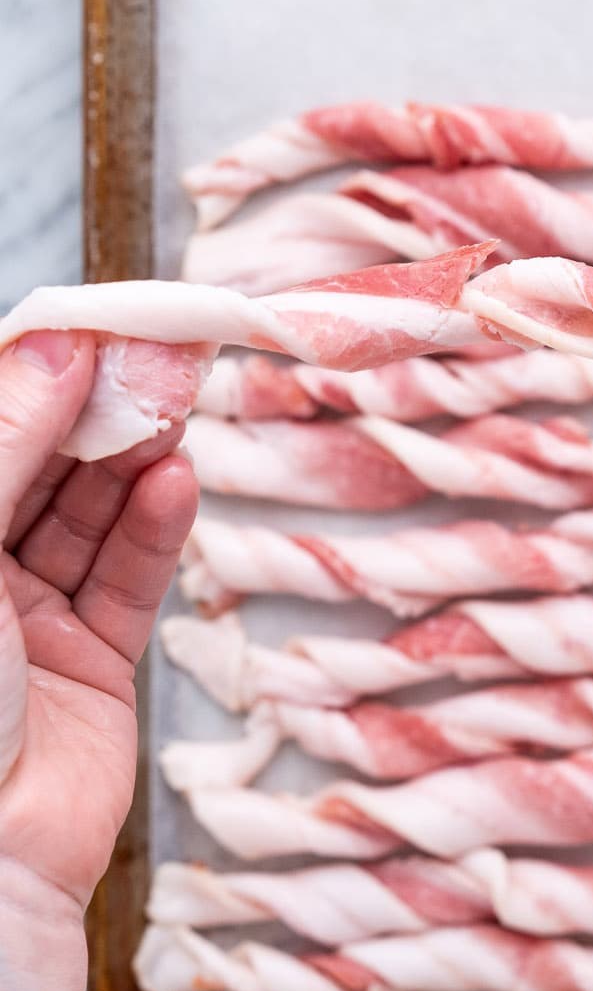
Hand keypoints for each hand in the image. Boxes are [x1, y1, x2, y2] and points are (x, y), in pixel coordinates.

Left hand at [0, 331, 196, 990]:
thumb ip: (6, 443)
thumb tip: (59, 345)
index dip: (36, 373)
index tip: (97, 319)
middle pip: (39, 464)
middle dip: (97, 406)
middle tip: (161, 347)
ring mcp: (25, 626)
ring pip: (88, 514)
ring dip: (134, 457)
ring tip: (178, 401)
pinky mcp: (92, 671)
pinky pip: (128, 581)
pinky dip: (155, 527)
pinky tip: (178, 480)